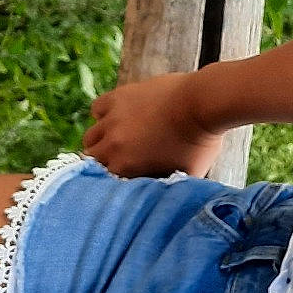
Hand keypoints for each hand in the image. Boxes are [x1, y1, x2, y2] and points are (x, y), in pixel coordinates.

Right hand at [82, 72, 223, 177]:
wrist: (202, 104)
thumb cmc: (199, 142)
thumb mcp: (186, 175)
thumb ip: (165, 187)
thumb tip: (157, 194)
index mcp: (125, 166)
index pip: (103, 180)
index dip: (112, 179)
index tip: (121, 177)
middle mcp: (112, 144)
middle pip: (91, 159)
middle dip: (104, 162)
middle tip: (121, 159)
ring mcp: (111, 119)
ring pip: (90, 136)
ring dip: (101, 141)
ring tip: (119, 140)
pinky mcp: (116, 98)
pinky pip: (97, 110)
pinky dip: (104, 115)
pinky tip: (119, 118)